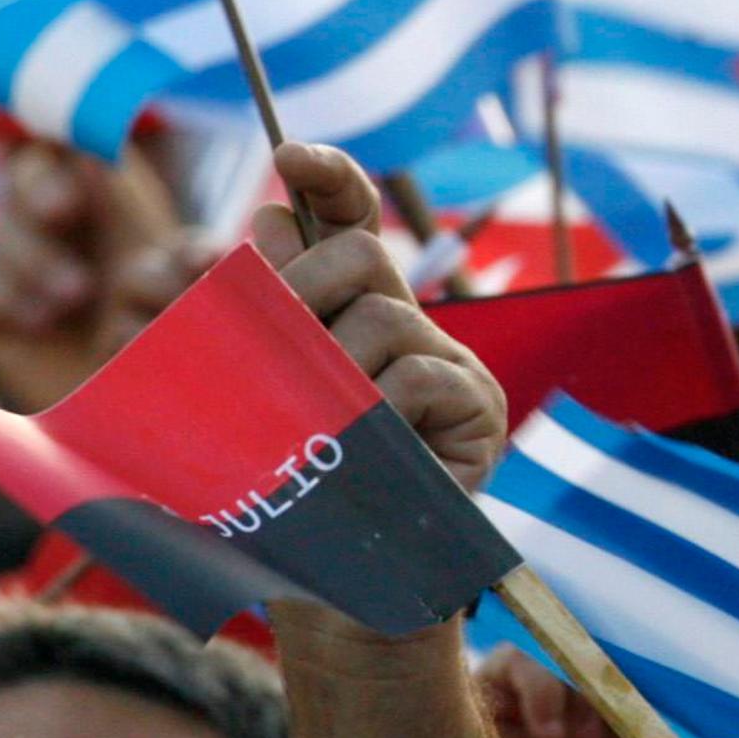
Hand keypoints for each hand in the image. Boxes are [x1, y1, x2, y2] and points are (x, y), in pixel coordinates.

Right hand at [0, 142, 183, 411]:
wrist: (142, 412)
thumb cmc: (178, 343)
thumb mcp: (194, 298)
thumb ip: (196, 263)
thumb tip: (203, 250)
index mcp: (116, 205)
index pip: (72, 147)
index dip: (68, 146)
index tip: (84, 165)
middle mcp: (65, 225)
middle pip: (24, 175)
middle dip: (38, 189)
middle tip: (60, 211)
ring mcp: (25, 263)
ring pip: (0, 228)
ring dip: (33, 256)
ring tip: (74, 296)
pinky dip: (7, 296)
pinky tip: (38, 323)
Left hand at [250, 144, 507, 485]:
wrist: (338, 579)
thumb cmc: (291, 488)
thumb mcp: (258, 393)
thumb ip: (262, 316)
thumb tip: (270, 218)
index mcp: (354, 313)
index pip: (352, 223)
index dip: (330, 177)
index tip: (289, 157)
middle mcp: (408, 326)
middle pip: (361, 254)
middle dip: (303, 288)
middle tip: (275, 346)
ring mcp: (452, 367)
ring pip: (384, 316)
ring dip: (334, 367)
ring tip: (318, 423)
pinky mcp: (480, 410)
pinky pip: (420, 374)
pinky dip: (378, 405)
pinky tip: (366, 444)